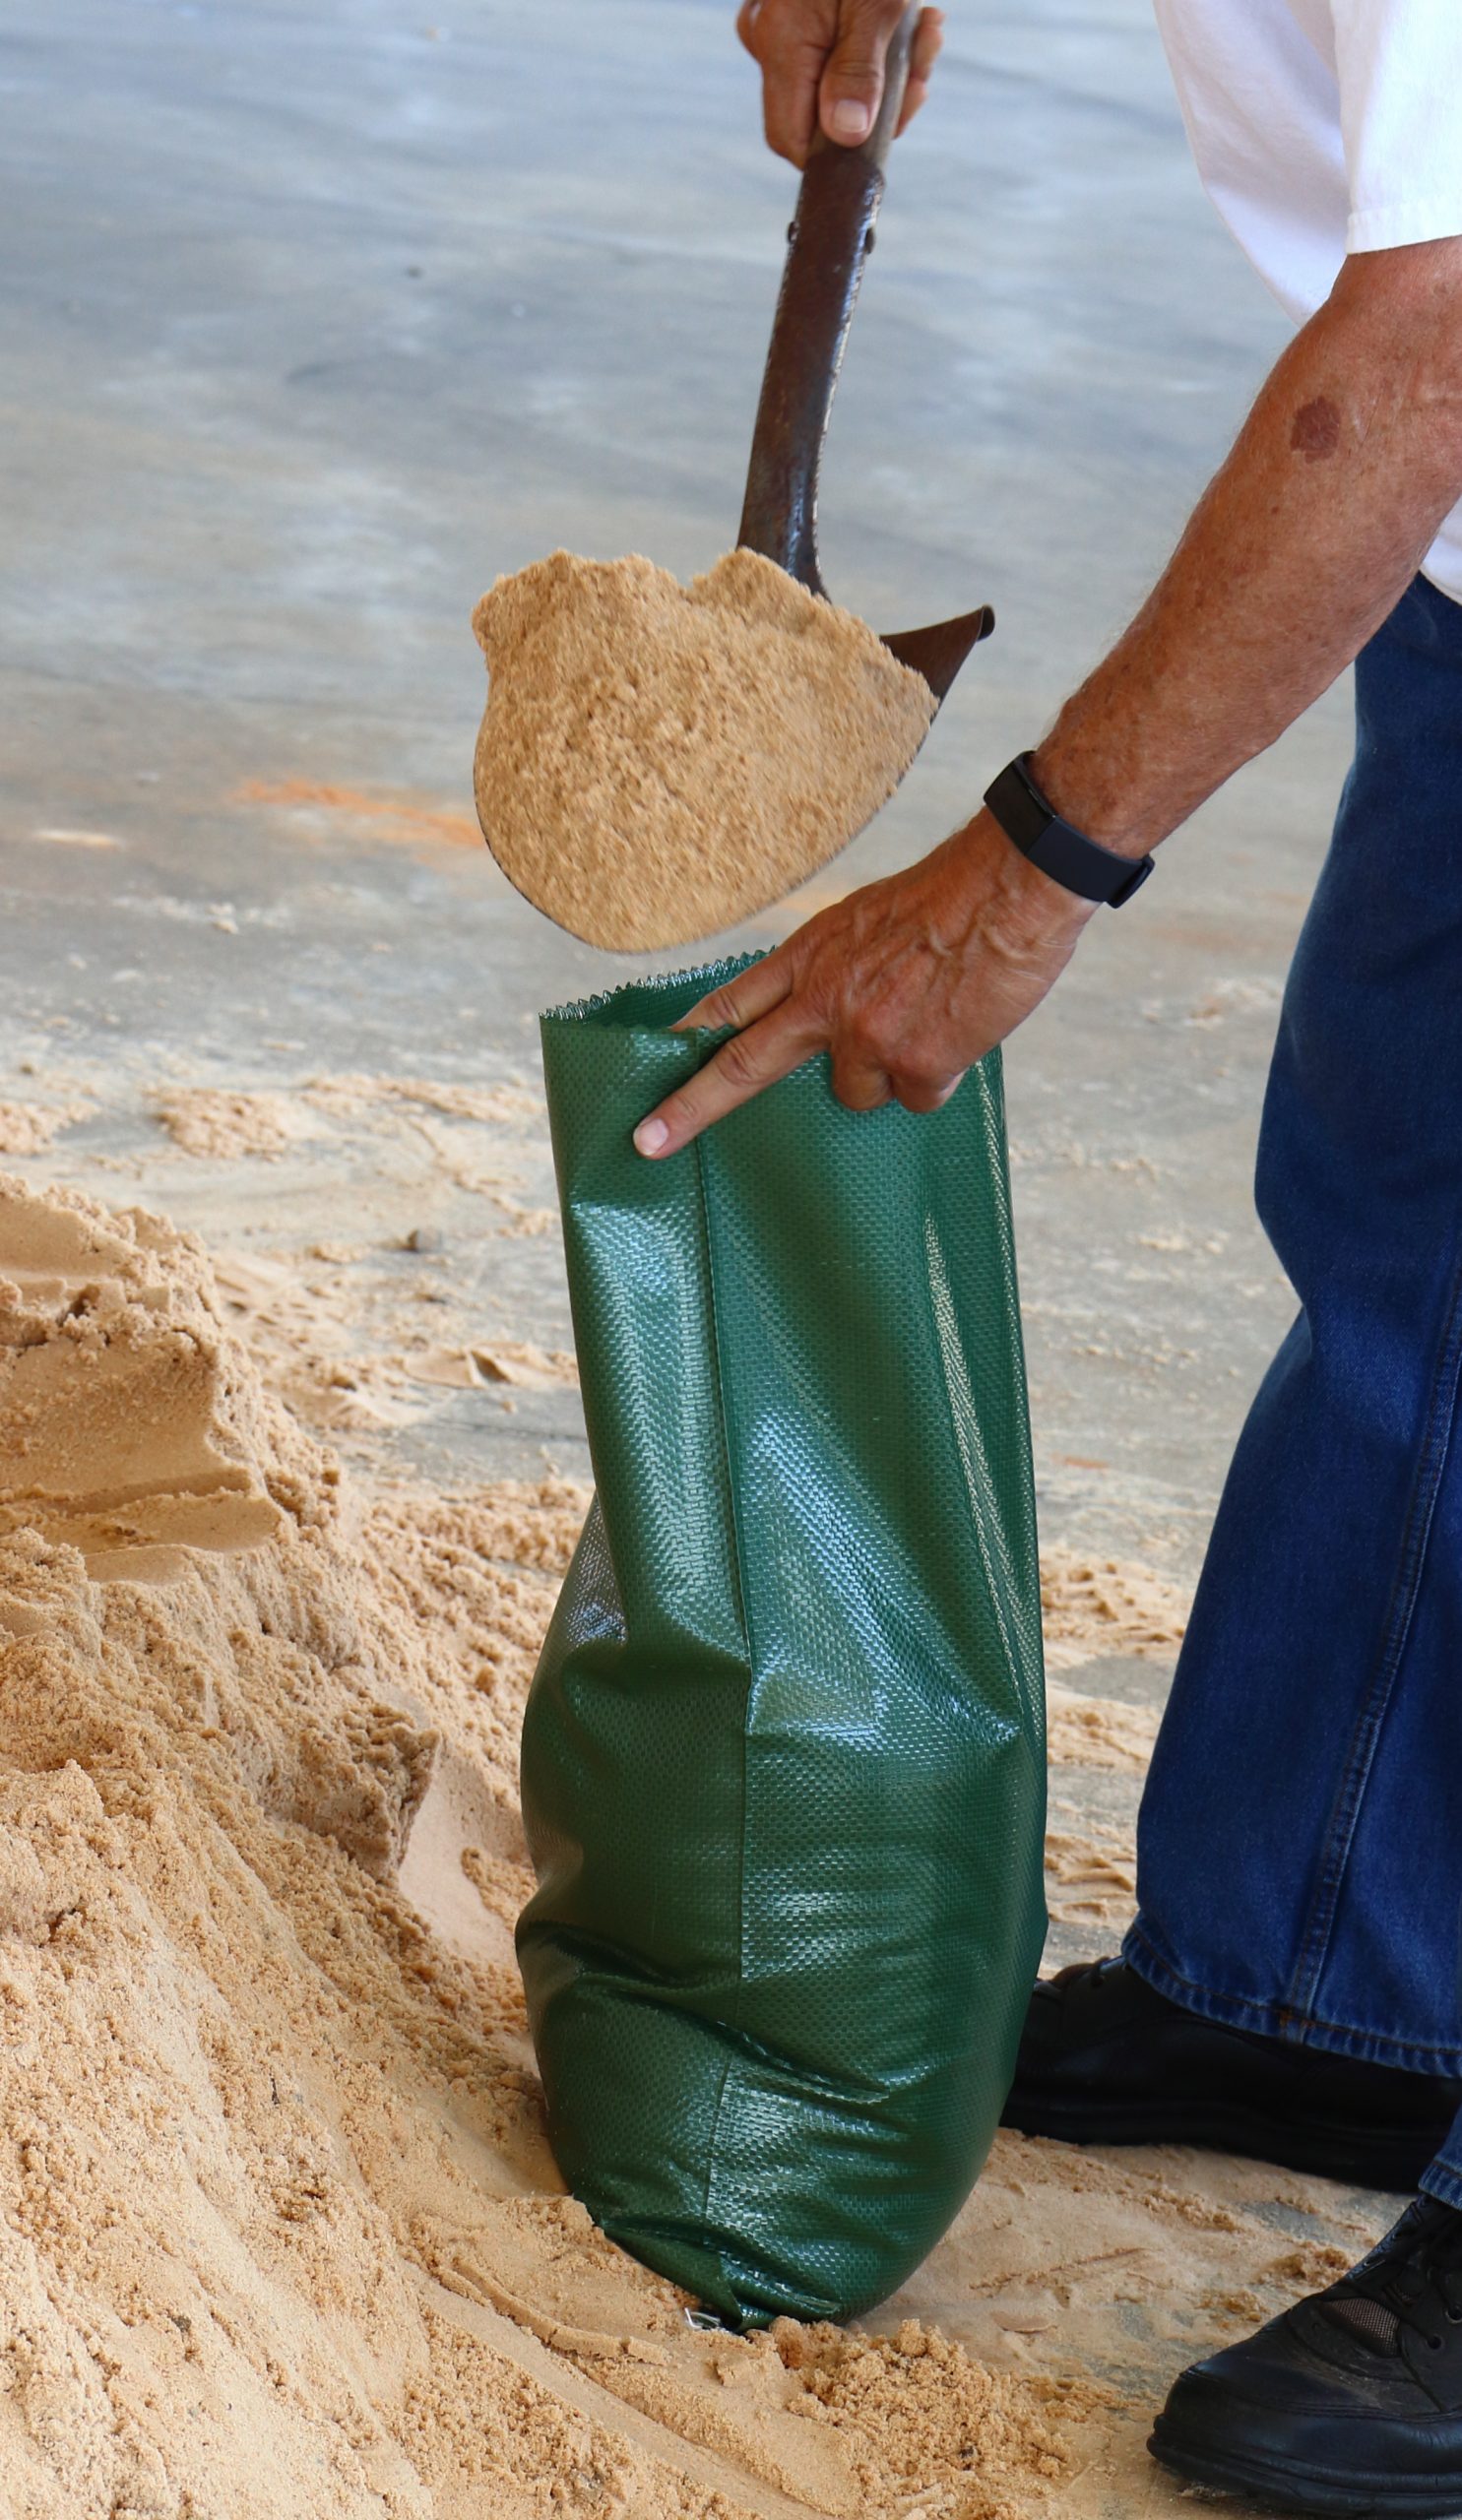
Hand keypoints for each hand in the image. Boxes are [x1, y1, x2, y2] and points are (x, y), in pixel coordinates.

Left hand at [633, 810, 1094, 1157]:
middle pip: (744, 1067)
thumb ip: (835, 972)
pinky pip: (917, 1099)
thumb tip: (829, 1024)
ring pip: (857, 1094)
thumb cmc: (950, 894)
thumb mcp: (865, 920)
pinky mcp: (917, 1067)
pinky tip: (960, 1033)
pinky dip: (938, 1077)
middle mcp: (825, 1001)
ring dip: (887, 1074)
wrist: (1013, 887)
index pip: (730, 1006)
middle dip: (691, 1108)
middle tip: (648, 1142)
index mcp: (810, 957)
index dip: (686, 1044)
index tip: (648, 1071)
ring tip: (929, 1022)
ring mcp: (867, 1038)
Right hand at [736, 0, 944, 165]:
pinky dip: (880, 45)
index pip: (792, 139)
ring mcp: (780, 28)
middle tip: (923, 71)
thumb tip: (847, 137)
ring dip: (894, 71)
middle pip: (818, 114)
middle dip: (881, 103)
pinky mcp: (800, 17)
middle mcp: (768, 40)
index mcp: (780, 41)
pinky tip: (916, 20)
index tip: (891, 128)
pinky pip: (836, 52)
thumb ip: (861, 73)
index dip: (839, 152)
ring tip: (928, 27)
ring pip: (835, 85)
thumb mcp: (878, 7)